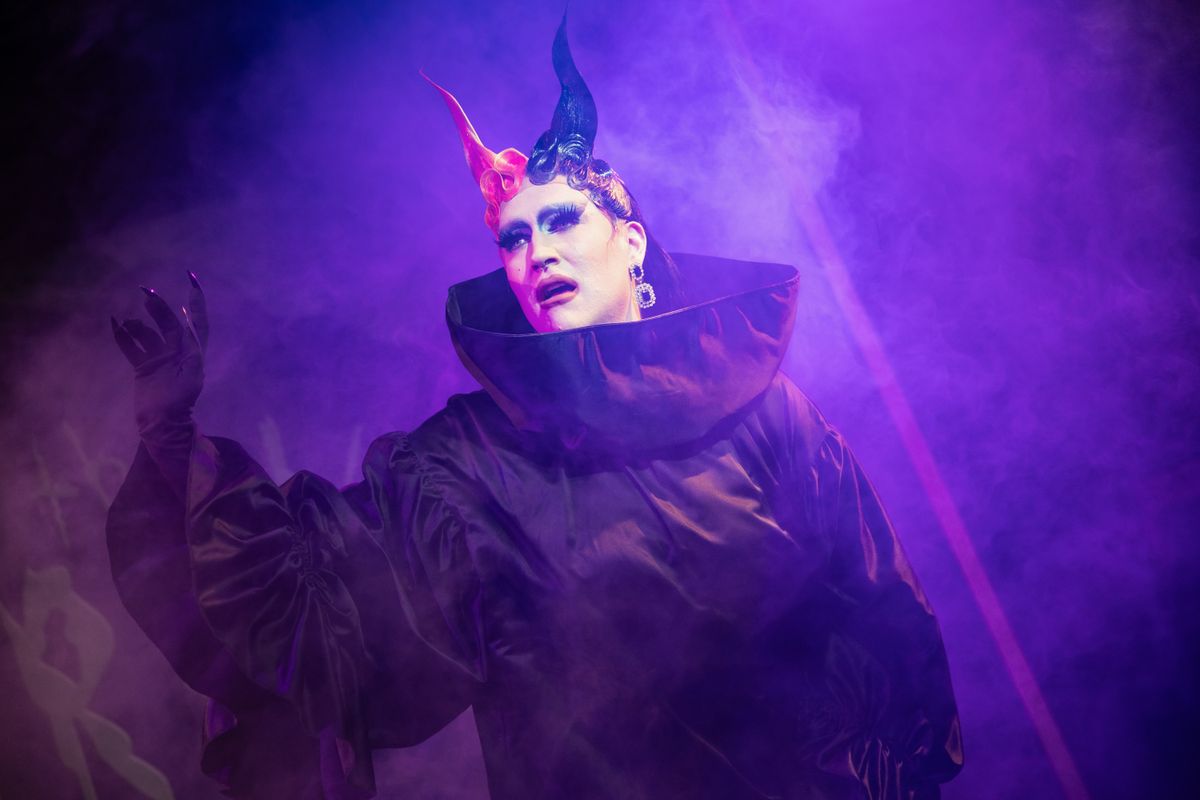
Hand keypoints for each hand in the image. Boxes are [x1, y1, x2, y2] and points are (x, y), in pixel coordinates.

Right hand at [111, 272, 208, 436]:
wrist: (163, 424)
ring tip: (129, 321)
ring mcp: (159, 358)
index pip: (197, 321)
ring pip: (147, 333)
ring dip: (138, 324)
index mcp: (193, 352)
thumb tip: (188, 323)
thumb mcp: (192, 375)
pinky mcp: (143, 367)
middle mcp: (177, 352)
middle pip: (168, 323)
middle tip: (146, 292)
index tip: (191, 279)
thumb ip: (191, 349)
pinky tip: (115, 323)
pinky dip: (122, 336)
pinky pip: (131, 347)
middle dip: (158, 308)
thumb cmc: (181, 402)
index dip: (196, 300)